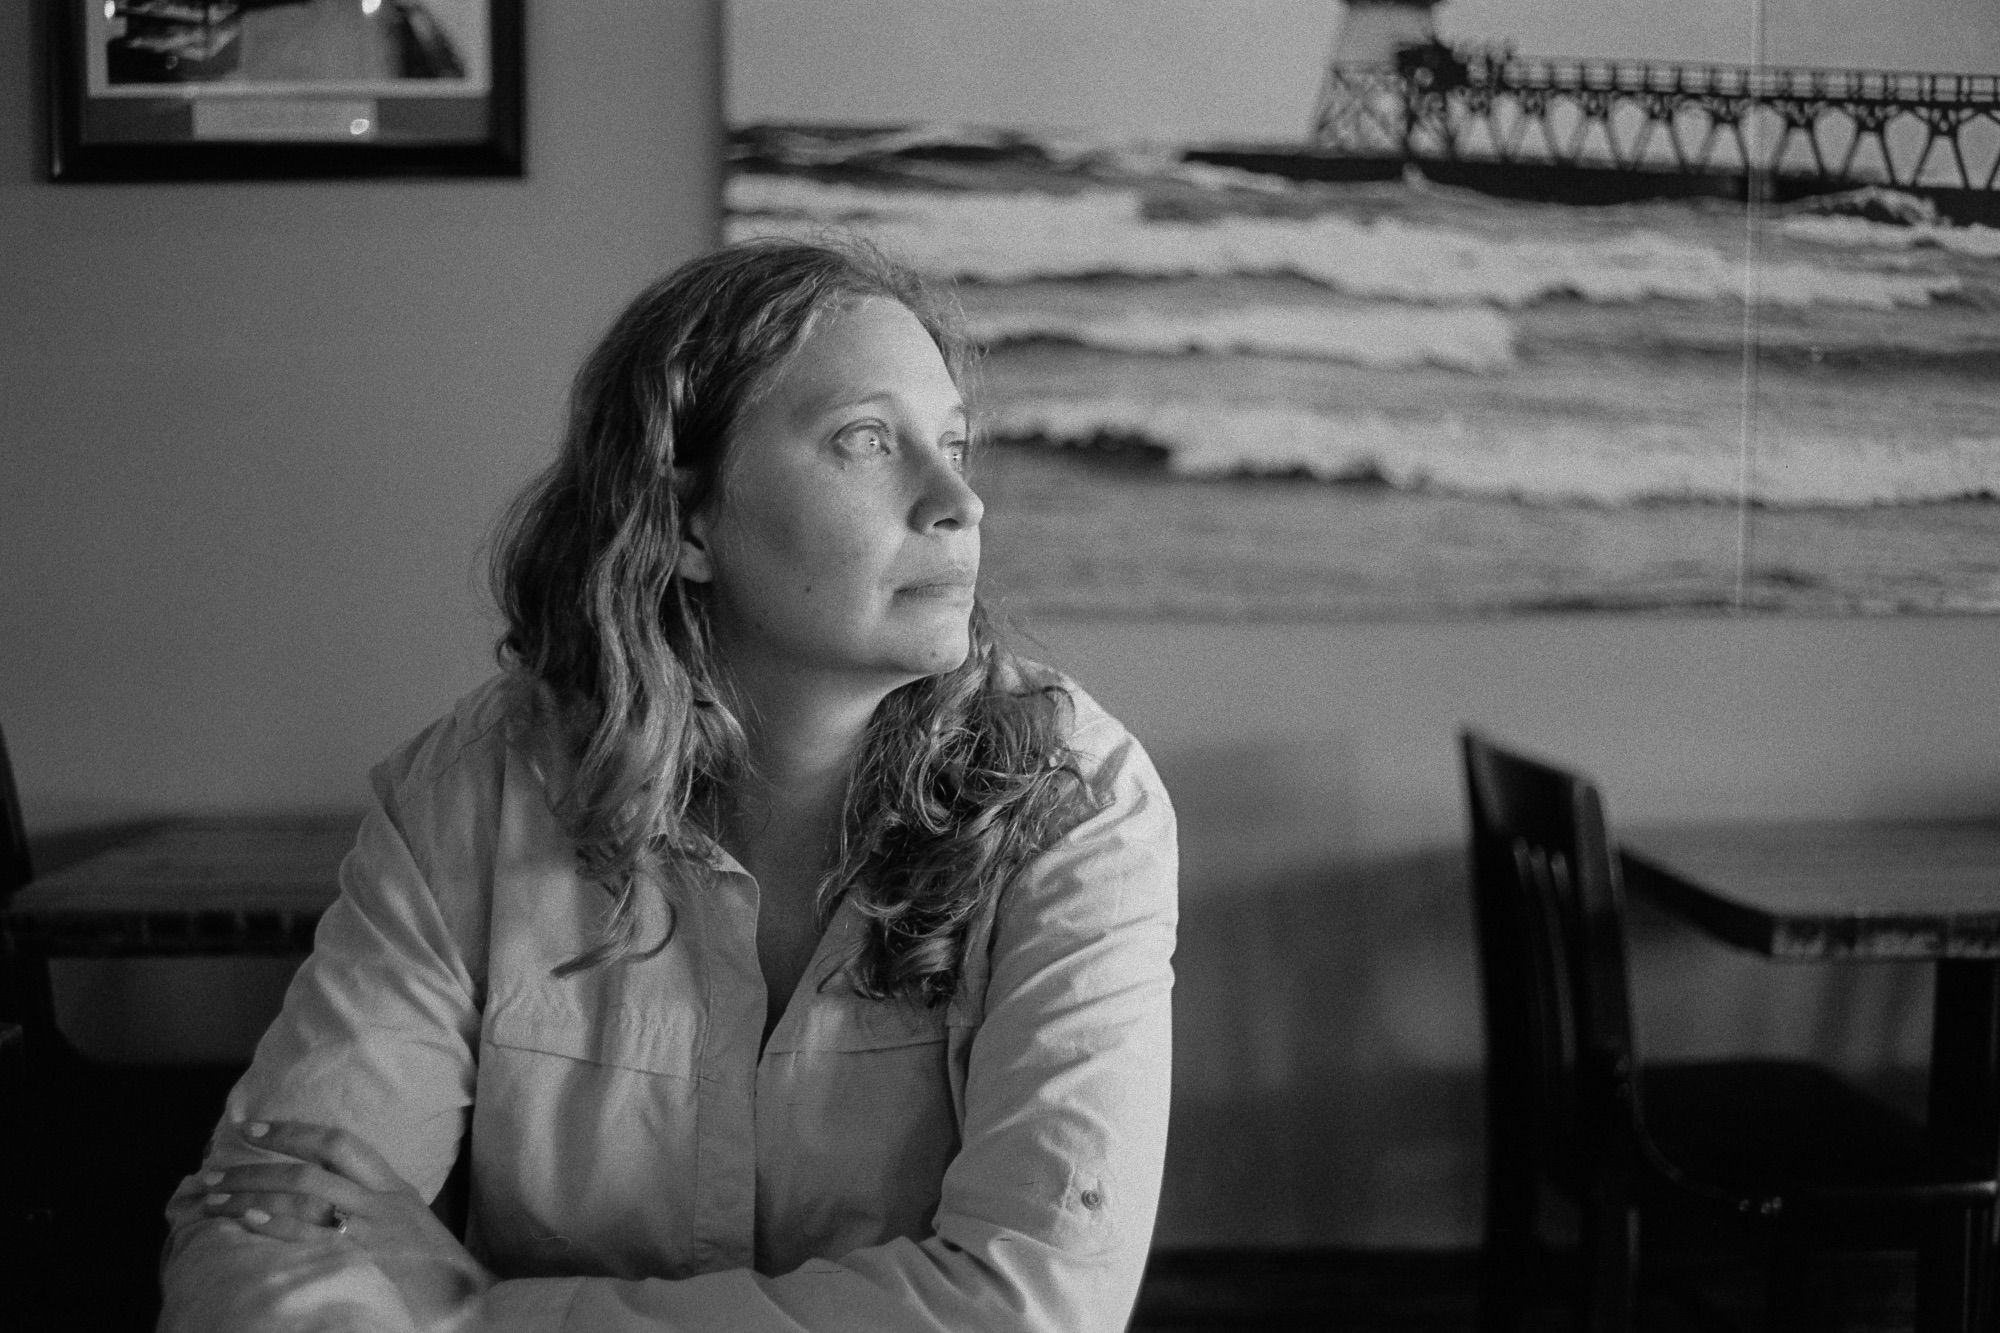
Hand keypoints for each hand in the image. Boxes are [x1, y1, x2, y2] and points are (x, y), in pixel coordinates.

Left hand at [199, 1120, 491, 1329]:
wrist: (477, 1303)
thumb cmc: (441, 1271)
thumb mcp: (412, 1226)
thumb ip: (376, 1208)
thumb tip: (328, 1203)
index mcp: (394, 1188)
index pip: (339, 1143)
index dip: (292, 1131)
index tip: (251, 1128)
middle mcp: (382, 1201)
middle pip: (313, 1164)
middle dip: (259, 1162)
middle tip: (213, 1168)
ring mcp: (374, 1229)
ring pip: (305, 1192)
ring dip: (253, 1191)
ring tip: (214, 1197)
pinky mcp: (366, 1259)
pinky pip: (315, 1234)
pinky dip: (279, 1223)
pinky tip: (249, 1219)